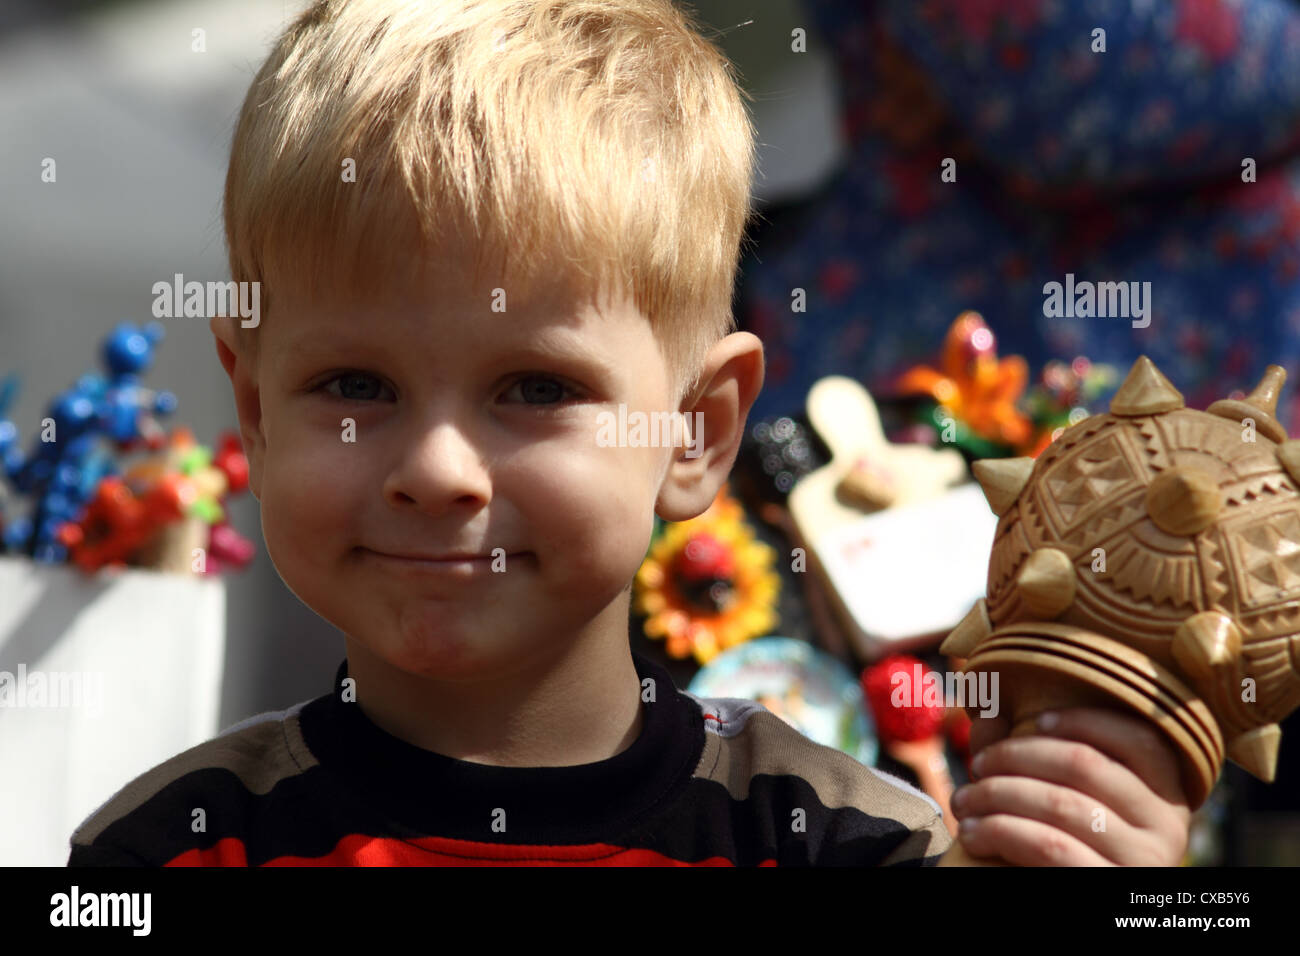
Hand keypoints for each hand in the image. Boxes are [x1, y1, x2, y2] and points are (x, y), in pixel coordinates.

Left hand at [948, 707, 1192, 865]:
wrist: (1056, 896)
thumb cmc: (1059, 845)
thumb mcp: (1057, 796)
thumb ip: (1028, 755)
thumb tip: (991, 711)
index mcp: (1167, 797)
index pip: (1142, 740)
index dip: (1087, 720)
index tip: (1036, 720)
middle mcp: (1168, 829)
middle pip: (1086, 765)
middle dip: (1017, 756)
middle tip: (977, 765)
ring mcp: (1143, 862)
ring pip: (1060, 804)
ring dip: (996, 796)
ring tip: (963, 802)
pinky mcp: (1107, 887)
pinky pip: (1049, 846)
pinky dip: (1000, 831)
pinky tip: (972, 833)